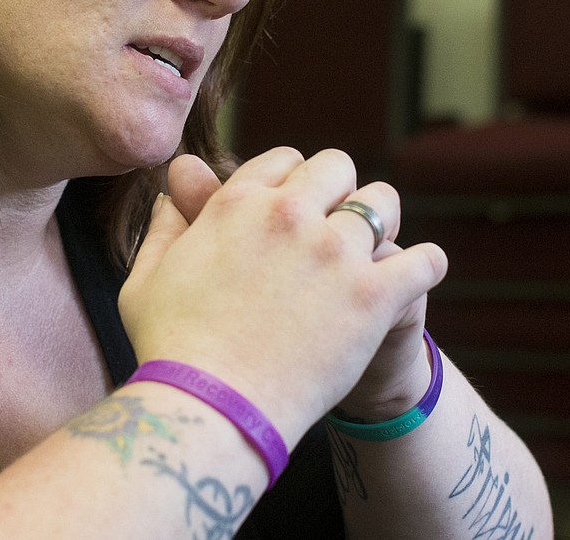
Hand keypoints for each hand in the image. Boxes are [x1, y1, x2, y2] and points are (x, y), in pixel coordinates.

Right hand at [119, 148, 446, 447]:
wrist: (210, 410)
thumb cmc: (170, 350)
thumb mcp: (145, 279)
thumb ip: (162, 228)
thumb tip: (171, 193)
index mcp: (237, 203)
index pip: (284, 159)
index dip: (291, 180)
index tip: (295, 207)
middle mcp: (288, 214)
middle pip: (337, 167)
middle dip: (338, 189)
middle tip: (338, 224)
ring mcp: (334, 253)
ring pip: (383, 203)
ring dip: (382, 219)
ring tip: (378, 246)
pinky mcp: (372, 296)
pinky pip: (424, 260)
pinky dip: (425, 265)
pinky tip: (416, 275)